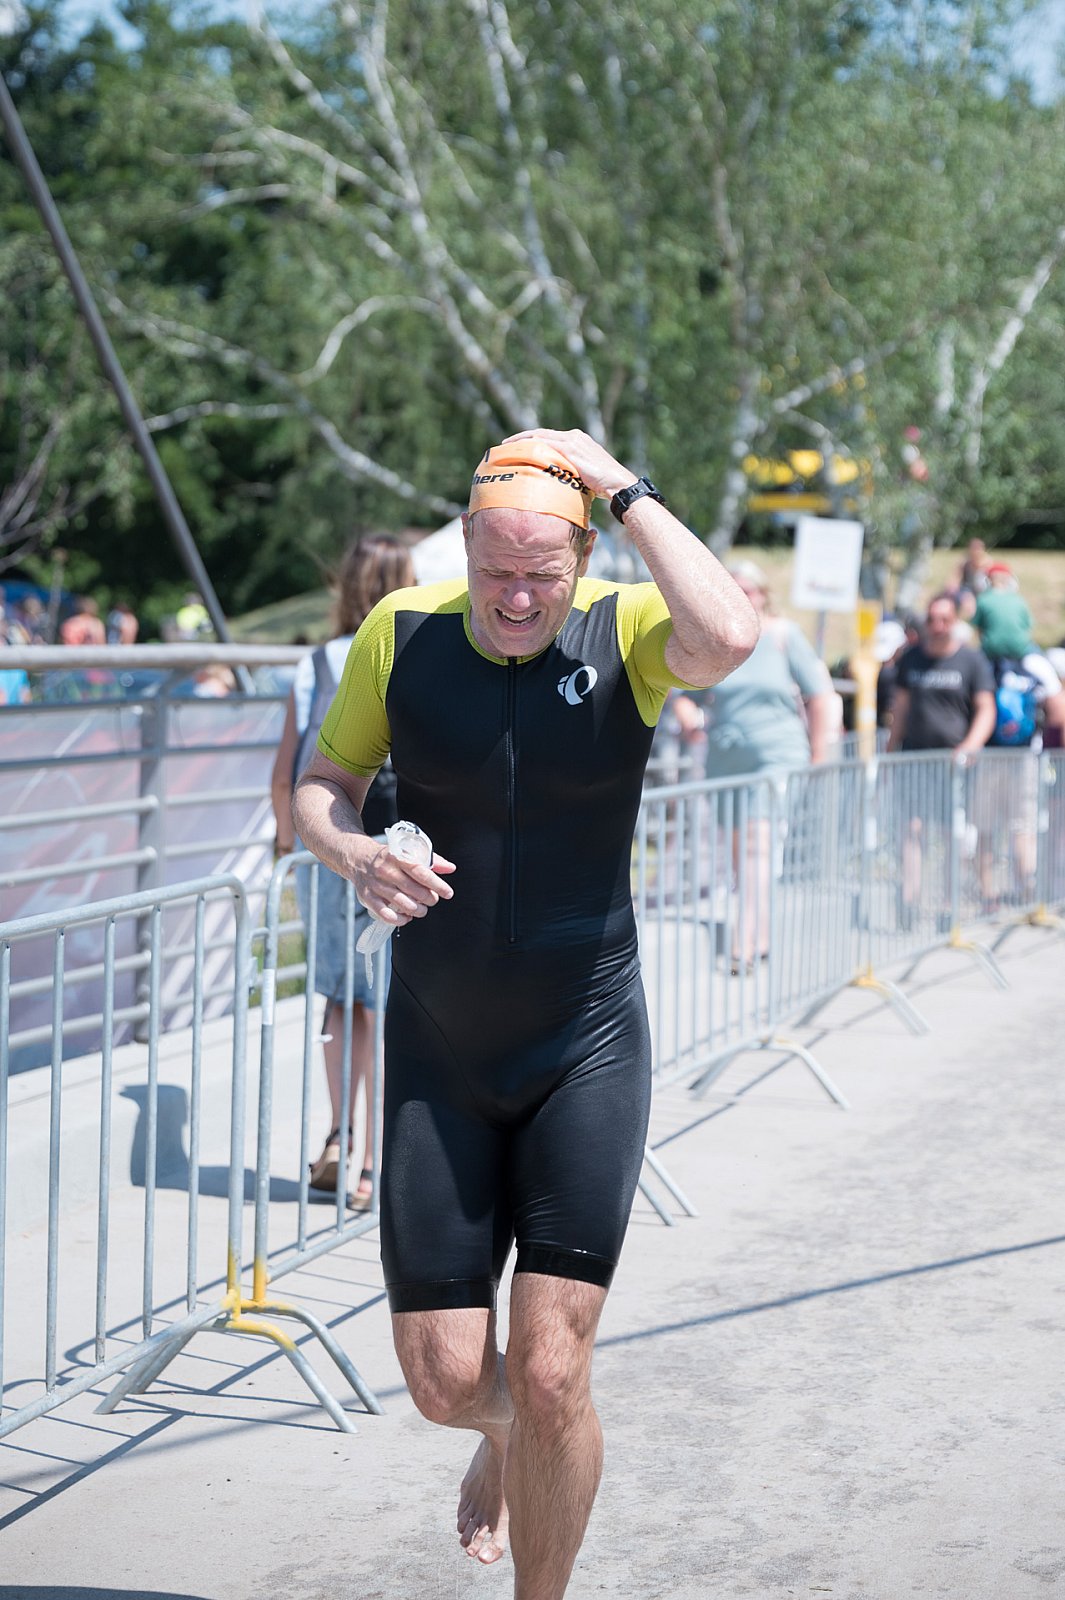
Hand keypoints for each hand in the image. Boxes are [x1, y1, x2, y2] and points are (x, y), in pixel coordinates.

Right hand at [353, 839, 455, 926]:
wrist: (358, 858)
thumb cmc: (388, 857)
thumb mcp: (408, 852)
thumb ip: (431, 861)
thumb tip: (451, 868)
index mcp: (397, 856)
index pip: (421, 872)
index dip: (437, 884)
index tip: (448, 893)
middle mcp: (386, 870)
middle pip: (414, 890)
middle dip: (429, 899)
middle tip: (432, 900)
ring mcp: (376, 885)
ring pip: (402, 904)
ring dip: (417, 910)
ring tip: (422, 909)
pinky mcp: (368, 898)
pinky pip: (386, 914)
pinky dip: (400, 920)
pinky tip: (407, 917)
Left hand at [501, 427, 635, 500]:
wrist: (618, 483)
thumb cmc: (604, 485)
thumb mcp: (584, 475)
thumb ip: (570, 473)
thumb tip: (557, 485)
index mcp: (577, 440)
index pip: (549, 436)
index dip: (531, 439)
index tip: (517, 445)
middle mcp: (574, 437)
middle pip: (541, 433)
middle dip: (521, 438)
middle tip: (504, 444)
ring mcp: (573, 442)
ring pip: (540, 436)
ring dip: (522, 441)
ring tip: (506, 447)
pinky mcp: (572, 450)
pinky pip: (545, 445)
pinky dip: (531, 447)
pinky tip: (519, 452)